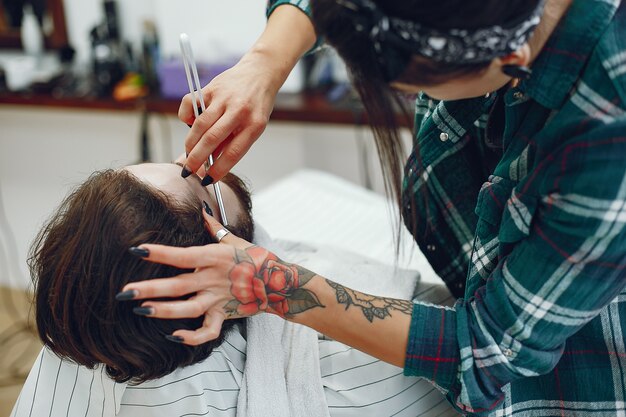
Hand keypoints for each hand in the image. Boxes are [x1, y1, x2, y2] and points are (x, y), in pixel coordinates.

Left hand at [118, 210, 321, 344]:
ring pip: (188, 309)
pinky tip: (173, 336)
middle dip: (149, 289)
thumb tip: (201, 210)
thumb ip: (214, 227)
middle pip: (177, 285)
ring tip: (140, 310)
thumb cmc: (255, 258)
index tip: (135, 250)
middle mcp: (213, 279)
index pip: (182, 255)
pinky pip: (208, 331)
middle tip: (124, 291)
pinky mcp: (224, 315)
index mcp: (214, 258)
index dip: (158, 253)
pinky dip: (192, 336)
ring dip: (164, 310)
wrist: (279, 282)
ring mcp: (218, 299)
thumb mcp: (235, 240)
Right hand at [178, 51, 281, 182]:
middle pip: (212, 140)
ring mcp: (224, 98)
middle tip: (187, 171)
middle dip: (196, 159)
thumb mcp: (253, 126)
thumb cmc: (257, 104)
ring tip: (187, 155)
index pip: (233, 153)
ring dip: (190, 144)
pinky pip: (190, 104)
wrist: (260, 72)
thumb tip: (211, 162)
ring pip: (199, 125)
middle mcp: (239, 110)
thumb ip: (233, 142)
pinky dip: (185, 117)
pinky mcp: (210, 87)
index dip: (218, 169)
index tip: (207, 180)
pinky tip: (189, 124)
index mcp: (254, 124)